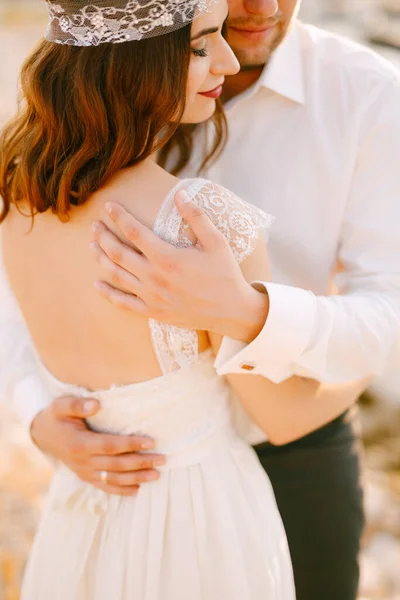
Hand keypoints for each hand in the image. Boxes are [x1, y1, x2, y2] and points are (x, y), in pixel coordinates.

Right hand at [31, 396, 164, 495]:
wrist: (42, 434)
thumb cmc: (56, 416)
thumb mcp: (61, 405)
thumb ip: (78, 405)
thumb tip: (96, 404)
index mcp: (79, 443)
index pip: (110, 446)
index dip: (131, 444)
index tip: (151, 441)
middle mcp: (82, 461)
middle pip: (116, 464)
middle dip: (141, 463)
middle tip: (163, 459)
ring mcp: (84, 472)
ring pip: (113, 479)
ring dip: (136, 478)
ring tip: (157, 476)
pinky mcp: (86, 476)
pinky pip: (104, 486)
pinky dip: (121, 490)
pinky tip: (137, 491)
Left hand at [91, 190, 268, 341]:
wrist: (232, 311)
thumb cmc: (225, 274)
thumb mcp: (216, 242)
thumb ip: (196, 217)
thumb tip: (180, 194)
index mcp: (167, 257)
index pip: (134, 232)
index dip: (119, 217)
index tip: (108, 206)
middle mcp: (154, 277)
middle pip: (118, 253)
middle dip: (103, 236)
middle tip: (94, 226)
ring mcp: (152, 296)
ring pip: (117, 275)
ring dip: (101, 259)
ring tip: (92, 247)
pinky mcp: (153, 312)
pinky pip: (124, 303)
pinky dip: (108, 293)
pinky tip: (97, 284)